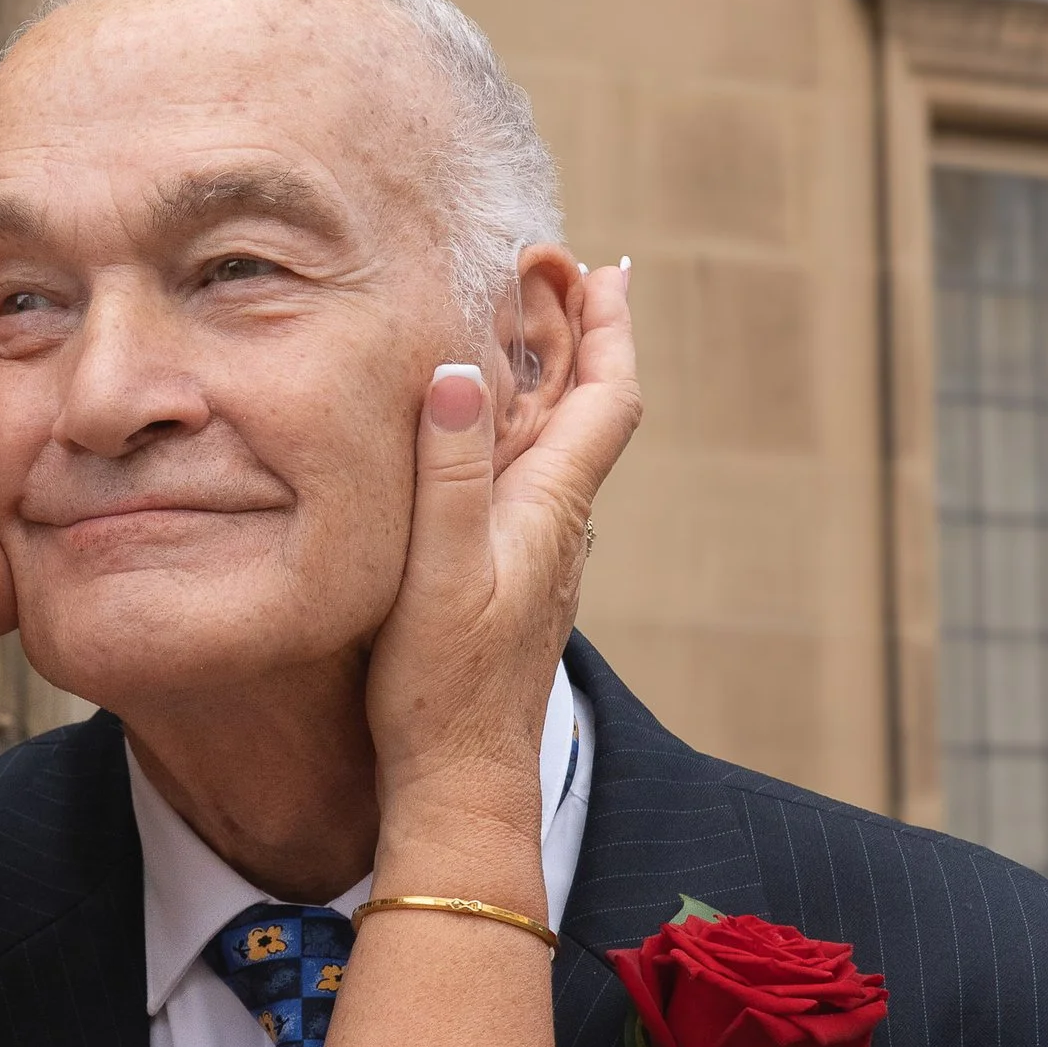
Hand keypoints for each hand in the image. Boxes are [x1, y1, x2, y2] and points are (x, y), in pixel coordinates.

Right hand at [365, 262, 638, 861]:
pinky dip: (517, 435)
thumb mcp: (437, 569)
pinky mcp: (512, 586)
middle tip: (554, 274)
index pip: (608, 396)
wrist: (459, 780)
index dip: (610, 326)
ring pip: (559, 448)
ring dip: (548, 383)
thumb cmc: (442, 684)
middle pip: (589, 410)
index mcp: (550, 508)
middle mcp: (559, 527)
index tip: (604, 267)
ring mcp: (539, 560)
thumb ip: (449, 471)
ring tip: (521, 334)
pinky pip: (528, 484)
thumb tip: (458, 371)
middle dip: (577, 335)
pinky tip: (484, 441)